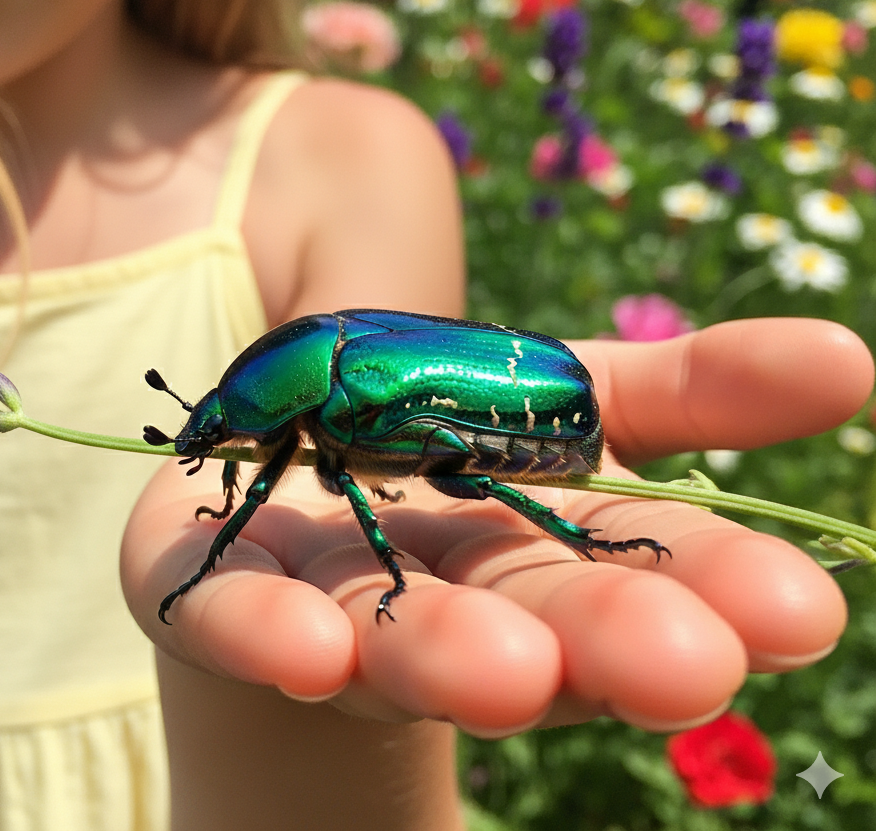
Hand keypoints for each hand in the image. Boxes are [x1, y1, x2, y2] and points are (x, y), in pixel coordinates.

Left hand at [121, 317, 872, 736]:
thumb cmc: (443, 435)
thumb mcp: (572, 394)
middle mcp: (447, 589)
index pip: (637, 565)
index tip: (795, 609)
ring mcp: (331, 597)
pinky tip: (307, 645)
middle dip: (605, 639)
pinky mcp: (221, 592)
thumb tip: (854, 361)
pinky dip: (271, 630)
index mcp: (537, 545)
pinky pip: (236, 617)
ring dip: (452, 654)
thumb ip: (696, 389)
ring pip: (392, 635)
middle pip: (529, 616)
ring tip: (510, 674)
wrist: (287, 465)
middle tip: (689, 661)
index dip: (712, 586)